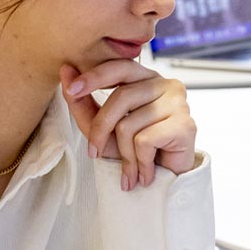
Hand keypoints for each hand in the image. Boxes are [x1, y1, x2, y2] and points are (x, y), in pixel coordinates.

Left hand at [62, 60, 199, 189]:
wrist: (163, 182)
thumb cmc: (134, 150)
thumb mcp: (101, 126)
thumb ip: (82, 101)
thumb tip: (65, 70)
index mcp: (146, 79)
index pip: (120, 67)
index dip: (95, 76)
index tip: (72, 89)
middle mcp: (165, 86)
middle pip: (122, 96)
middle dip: (101, 128)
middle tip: (93, 152)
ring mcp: (178, 104)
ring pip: (130, 124)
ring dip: (123, 155)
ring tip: (129, 171)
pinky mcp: (185, 125)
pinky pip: (145, 140)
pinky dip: (139, 162)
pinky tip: (145, 173)